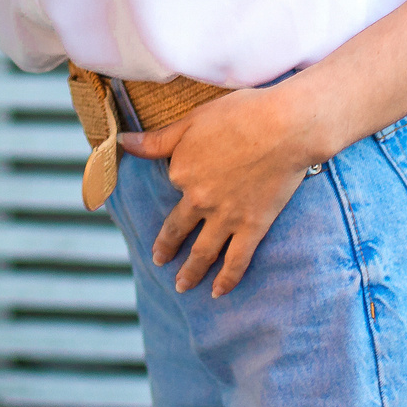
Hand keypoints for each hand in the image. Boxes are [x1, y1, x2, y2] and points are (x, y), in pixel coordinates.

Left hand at [118, 86, 316, 296]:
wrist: (284, 127)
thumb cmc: (240, 114)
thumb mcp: (191, 121)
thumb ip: (157, 139)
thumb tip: (122, 143)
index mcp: (181, 172)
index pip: (175, 184)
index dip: (181, 184)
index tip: (181, 192)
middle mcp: (199, 200)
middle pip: (178, 230)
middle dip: (167, 248)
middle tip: (160, 261)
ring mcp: (226, 217)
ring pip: (202, 252)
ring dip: (190, 272)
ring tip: (182, 286)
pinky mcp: (253, 227)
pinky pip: (236, 260)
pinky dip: (226, 279)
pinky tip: (218, 292)